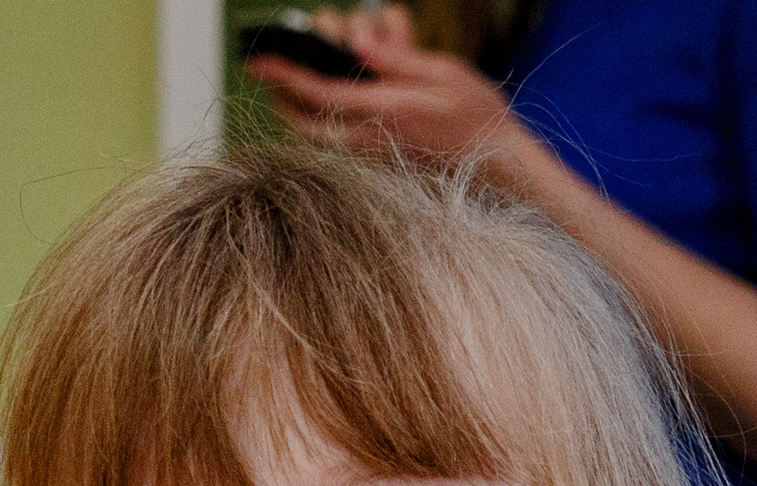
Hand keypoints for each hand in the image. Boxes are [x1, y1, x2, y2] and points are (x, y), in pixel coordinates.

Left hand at [245, 5, 525, 170]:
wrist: (498, 165)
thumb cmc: (477, 114)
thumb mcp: (444, 72)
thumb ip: (397, 60)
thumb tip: (356, 47)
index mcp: (387, 111)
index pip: (320, 93)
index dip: (284, 75)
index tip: (258, 60)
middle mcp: (372, 140)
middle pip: (303, 123)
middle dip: (279, 97)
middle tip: (267, 72)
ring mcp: (371, 158)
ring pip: (313, 141)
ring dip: (292, 114)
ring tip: (284, 86)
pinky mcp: (375, 167)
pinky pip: (331, 150)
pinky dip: (314, 128)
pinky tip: (315, 110)